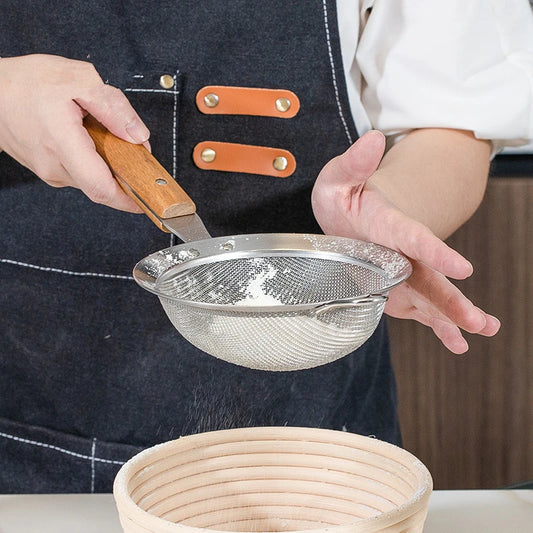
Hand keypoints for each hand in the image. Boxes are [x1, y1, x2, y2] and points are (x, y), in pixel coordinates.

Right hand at [0, 54, 148, 211]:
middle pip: (102, 185)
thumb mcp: (78, 79)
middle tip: (128, 148)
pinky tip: (85, 139)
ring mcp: (50, 173)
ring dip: (106, 164)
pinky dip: (92, 162)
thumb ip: (114, 108)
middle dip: (123, 172)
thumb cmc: (27, 83)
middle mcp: (54, 166)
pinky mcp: (49, 172)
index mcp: (62, 143)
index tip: (149, 200)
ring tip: (97, 133)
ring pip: (92, 179)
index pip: (101, 187)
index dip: (129, 199)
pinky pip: (80, 174)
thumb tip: (138, 136)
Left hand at [311, 130, 499, 353]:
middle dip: (453, 298)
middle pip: (431, 276)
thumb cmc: (344, 199)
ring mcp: (403, 274)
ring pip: (432, 296)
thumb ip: (352, 164)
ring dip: (454, 315)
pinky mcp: (398, 290)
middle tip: (479, 320)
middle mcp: (402, 253)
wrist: (349, 219)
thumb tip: (373, 139)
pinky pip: (420, 310)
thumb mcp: (338, 179)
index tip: (463, 268)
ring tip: (482, 331)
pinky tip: (457, 343)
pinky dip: (438, 326)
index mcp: (389, 225)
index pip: (415, 238)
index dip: (437, 251)